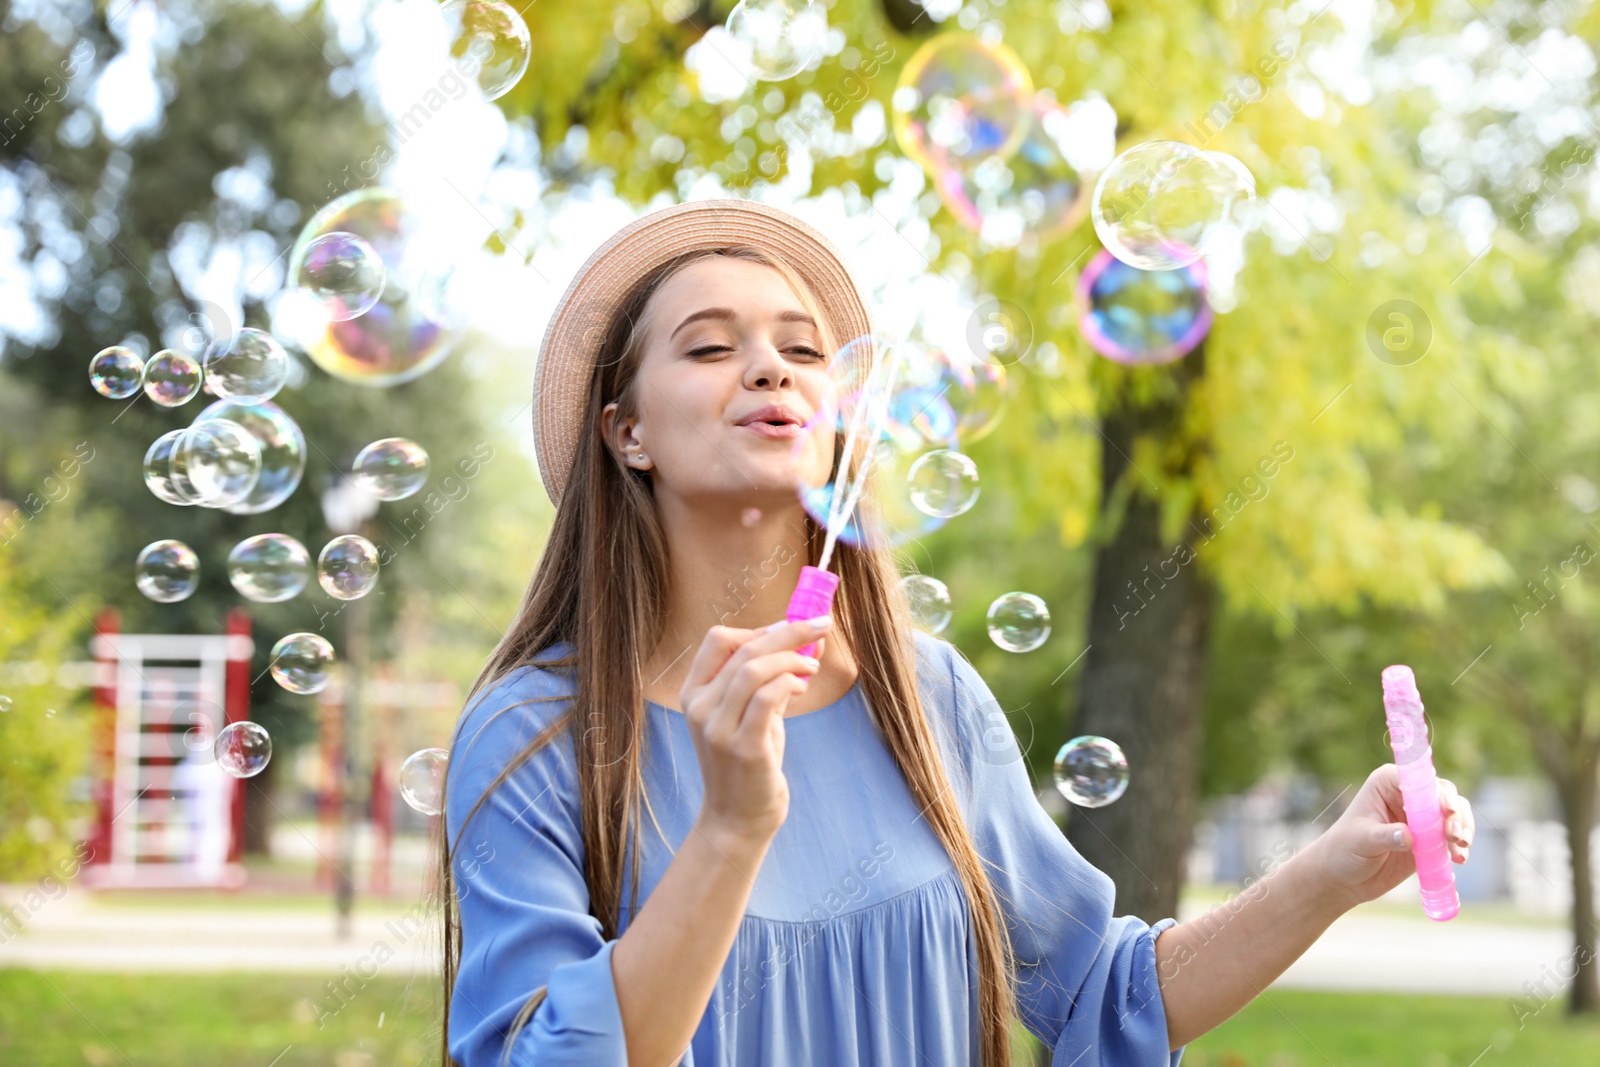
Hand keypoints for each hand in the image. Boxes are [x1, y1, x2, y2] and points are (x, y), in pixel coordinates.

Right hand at [680, 616, 830, 847]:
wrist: (737, 819)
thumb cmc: (748, 763)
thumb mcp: (752, 715)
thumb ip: (772, 679)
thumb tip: (808, 640)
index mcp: (694, 694)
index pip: (718, 640)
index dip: (757, 628)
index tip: (789, 628)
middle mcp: (699, 707)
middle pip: (744, 649)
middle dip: (788, 631)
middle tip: (820, 625)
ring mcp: (718, 728)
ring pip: (754, 669)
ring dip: (791, 658)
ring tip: (811, 666)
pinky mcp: (743, 747)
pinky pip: (768, 697)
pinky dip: (790, 682)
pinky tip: (803, 687)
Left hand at [1310, 764, 1475, 908]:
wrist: (1343, 877)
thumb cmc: (1344, 850)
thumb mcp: (1362, 841)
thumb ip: (1385, 837)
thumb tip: (1408, 837)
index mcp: (1387, 782)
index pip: (1418, 779)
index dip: (1436, 792)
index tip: (1446, 810)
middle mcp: (1407, 794)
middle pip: (1443, 794)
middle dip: (1454, 813)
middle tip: (1454, 836)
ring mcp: (1421, 816)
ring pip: (1454, 813)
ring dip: (1462, 828)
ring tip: (1460, 849)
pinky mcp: (1429, 837)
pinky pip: (1452, 835)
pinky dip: (1460, 845)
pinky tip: (1460, 859)